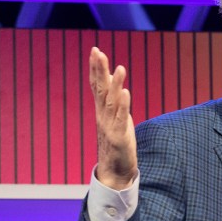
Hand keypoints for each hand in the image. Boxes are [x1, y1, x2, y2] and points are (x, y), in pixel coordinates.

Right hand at [89, 47, 136, 189]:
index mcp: (102, 110)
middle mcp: (103, 116)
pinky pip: (121, 119)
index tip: (95, 50)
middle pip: (100, 89)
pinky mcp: (119, 137)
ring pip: (112, 102)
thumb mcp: (116, 119)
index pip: (97, 85)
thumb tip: (118, 86)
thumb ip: (114, 103)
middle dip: (99, 70)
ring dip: (115, 85)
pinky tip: (127, 92)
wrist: (115, 170)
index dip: (96, 68)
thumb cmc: (117, 143)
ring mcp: (110, 126)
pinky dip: (124, 105)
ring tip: (120, 68)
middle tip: (98, 52)